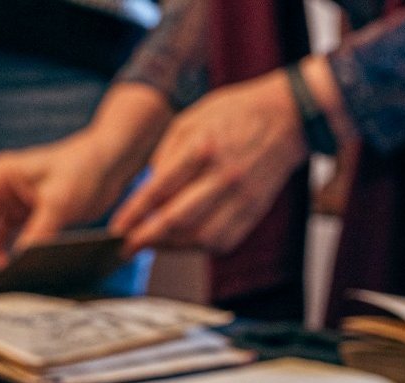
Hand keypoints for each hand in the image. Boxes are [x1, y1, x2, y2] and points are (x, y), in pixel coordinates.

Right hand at [0, 133, 128, 272]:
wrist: (110, 164)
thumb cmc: (83, 170)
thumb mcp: (59, 202)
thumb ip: (38, 231)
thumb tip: (20, 260)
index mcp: (1, 175)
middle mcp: (1, 188)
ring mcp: (12, 203)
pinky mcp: (26, 216)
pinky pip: (7, 238)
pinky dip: (4, 253)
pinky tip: (9, 268)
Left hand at [111, 69, 307, 255]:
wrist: (287, 118)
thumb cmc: (236, 114)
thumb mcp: (191, 119)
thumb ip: (166, 155)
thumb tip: (148, 191)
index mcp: (203, 148)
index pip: (159, 189)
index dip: (134, 214)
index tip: (117, 229)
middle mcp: (223, 176)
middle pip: (177, 220)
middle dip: (146, 238)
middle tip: (127, 246)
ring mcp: (241, 197)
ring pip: (200, 237)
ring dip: (172, 247)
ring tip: (154, 244)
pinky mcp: (254, 211)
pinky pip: (223, 242)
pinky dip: (199, 247)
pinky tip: (185, 241)